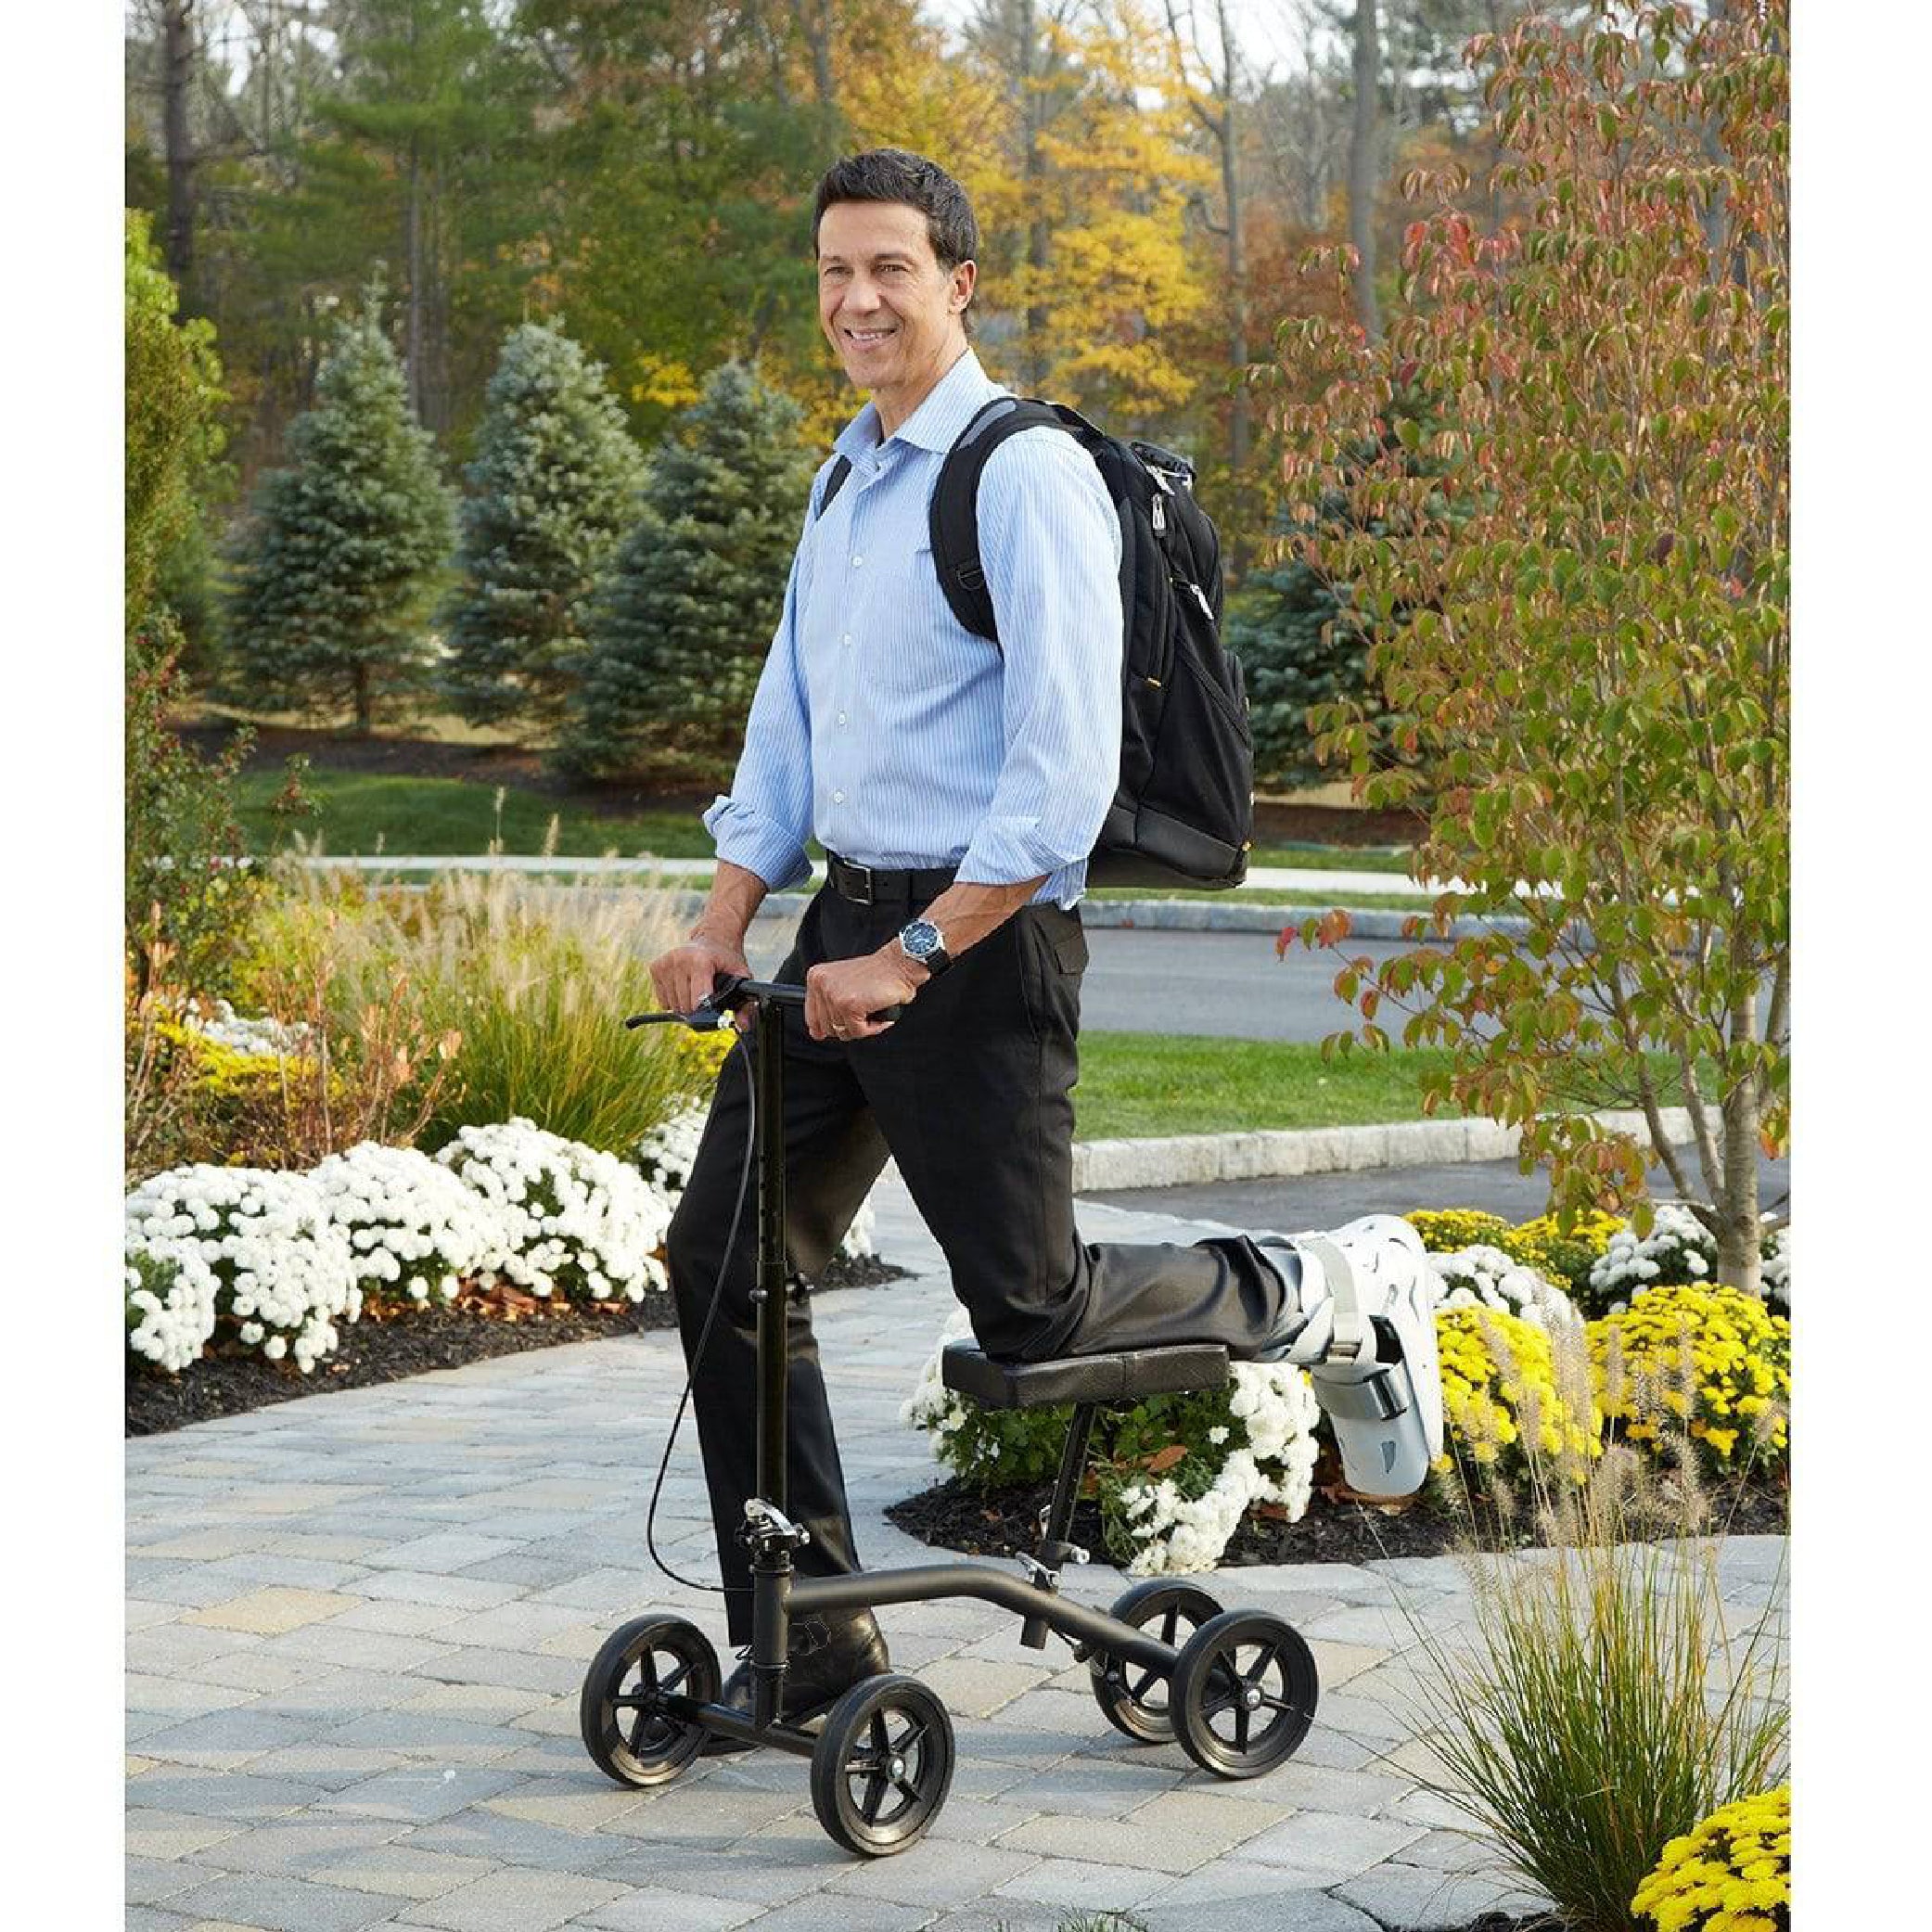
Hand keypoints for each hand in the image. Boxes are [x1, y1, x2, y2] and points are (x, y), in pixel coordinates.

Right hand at [651, 930, 754, 1030]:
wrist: (712, 937)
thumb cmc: (726, 959)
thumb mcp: (741, 977)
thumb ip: (745, 1004)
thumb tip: (744, 1026)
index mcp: (700, 961)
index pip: (698, 1001)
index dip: (707, 1011)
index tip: (713, 1008)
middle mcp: (679, 960)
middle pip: (685, 1006)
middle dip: (697, 1009)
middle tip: (706, 997)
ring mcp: (665, 963)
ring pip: (673, 1006)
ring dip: (685, 1005)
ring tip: (695, 989)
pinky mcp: (655, 967)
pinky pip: (662, 1000)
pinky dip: (674, 1000)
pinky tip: (684, 987)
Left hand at [803, 946, 923, 1042]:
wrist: (899, 964)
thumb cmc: (878, 974)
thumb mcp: (843, 984)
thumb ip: (826, 1006)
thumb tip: (815, 1033)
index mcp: (816, 978)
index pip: (811, 1016)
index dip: (827, 1027)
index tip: (842, 1024)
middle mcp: (821, 985)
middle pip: (828, 1028)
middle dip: (850, 1025)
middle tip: (866, 1013)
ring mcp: (834, 995)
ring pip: (843, 1032)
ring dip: (863, 1027)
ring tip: (874, 1011)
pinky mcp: (850, 1005)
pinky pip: (858, 1031)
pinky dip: (874, 1028)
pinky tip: (880, 1015)